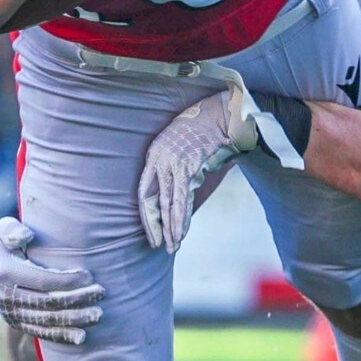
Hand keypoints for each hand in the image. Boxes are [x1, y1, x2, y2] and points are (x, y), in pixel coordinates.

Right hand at [0, 216, 104, 344]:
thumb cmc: (6, 244)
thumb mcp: (3, 230)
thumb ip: (12, 229)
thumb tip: (26, 236)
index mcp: (4, 273)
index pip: (42, 281)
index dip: (68, 281)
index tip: (90, 277)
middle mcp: (5, 296)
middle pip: (48, 303)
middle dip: (78, 299)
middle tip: (101, 293)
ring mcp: (10, 314)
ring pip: (47, 321)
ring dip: (75, 320)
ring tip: (98, 315)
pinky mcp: (16, 324)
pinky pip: (41, 333)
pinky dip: (62, 336)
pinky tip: (81, 337)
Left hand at [138, 73, 265, 252]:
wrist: (218, 114)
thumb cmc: (201, 130)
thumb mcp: (179, 147)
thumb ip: (175, 168)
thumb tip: (179, 192)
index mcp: (153, 156)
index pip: (143, 192)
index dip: (146, 214)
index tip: (151, 231)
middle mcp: (159, 160)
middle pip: (153, 201)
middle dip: (156, 226)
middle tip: (158, 246)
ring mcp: (172, 163)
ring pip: (168, 203)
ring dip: (171, 227)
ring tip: (172, 245)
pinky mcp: (187, 167)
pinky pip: (182, 198)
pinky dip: (182, 217)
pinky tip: (182, 231)